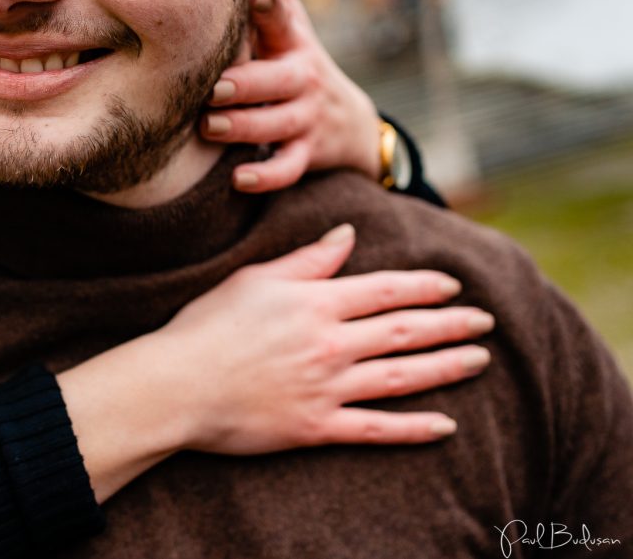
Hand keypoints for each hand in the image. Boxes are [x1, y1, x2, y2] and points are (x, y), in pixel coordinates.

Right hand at [148, 224, 491, 454]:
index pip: (385, 289)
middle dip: (450, 325)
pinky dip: (413, 429)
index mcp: (315, 302)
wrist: (177, 384)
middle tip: (485, 322)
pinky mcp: (317, 426)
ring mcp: (328, 387)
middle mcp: (330, 343)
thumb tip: (346, 235)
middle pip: (404, 331)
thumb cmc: (207, 325)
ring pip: (402, 376)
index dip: (424, 286)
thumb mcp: (254, 279)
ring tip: (479, 360)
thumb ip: (306, 260)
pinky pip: (376, 428)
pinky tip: (445, 426)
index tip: (453, 286)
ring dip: (446, 367)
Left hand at [202, 0, 380, 191]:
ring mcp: (306, 116)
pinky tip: (240, 179)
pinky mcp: (308, 152)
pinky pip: (289, 168)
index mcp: (291, 41)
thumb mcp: (287, 28)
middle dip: (248, 83)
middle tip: (215, 88)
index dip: (272, 6)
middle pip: (279, 80)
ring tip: (212, 127)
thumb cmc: (293, 62)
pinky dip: (266, 176)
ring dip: (245, 126)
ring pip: (279, 124)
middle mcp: (302, 76)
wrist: (349, 122)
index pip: (284, 18)